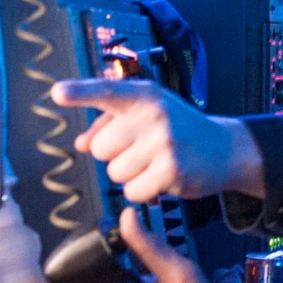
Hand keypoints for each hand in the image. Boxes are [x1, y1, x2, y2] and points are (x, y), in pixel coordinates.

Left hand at [50, 78, 264, 202]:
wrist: (225, 148)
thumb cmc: (177, 128)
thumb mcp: (145, 115)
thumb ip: (108, 124)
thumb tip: (81, 143)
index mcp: (142, 95)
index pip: (105, 91)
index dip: (79, 93)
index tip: (57, 93)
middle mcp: (153, 114)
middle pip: (101, 149)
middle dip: (116, 155)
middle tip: (143, 148)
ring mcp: (164, 142)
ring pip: (115, 173)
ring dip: (131, 174)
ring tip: (155, 162)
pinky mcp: (172, 170)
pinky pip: (133, 191)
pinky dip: (144, 191)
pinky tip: (163, 177)